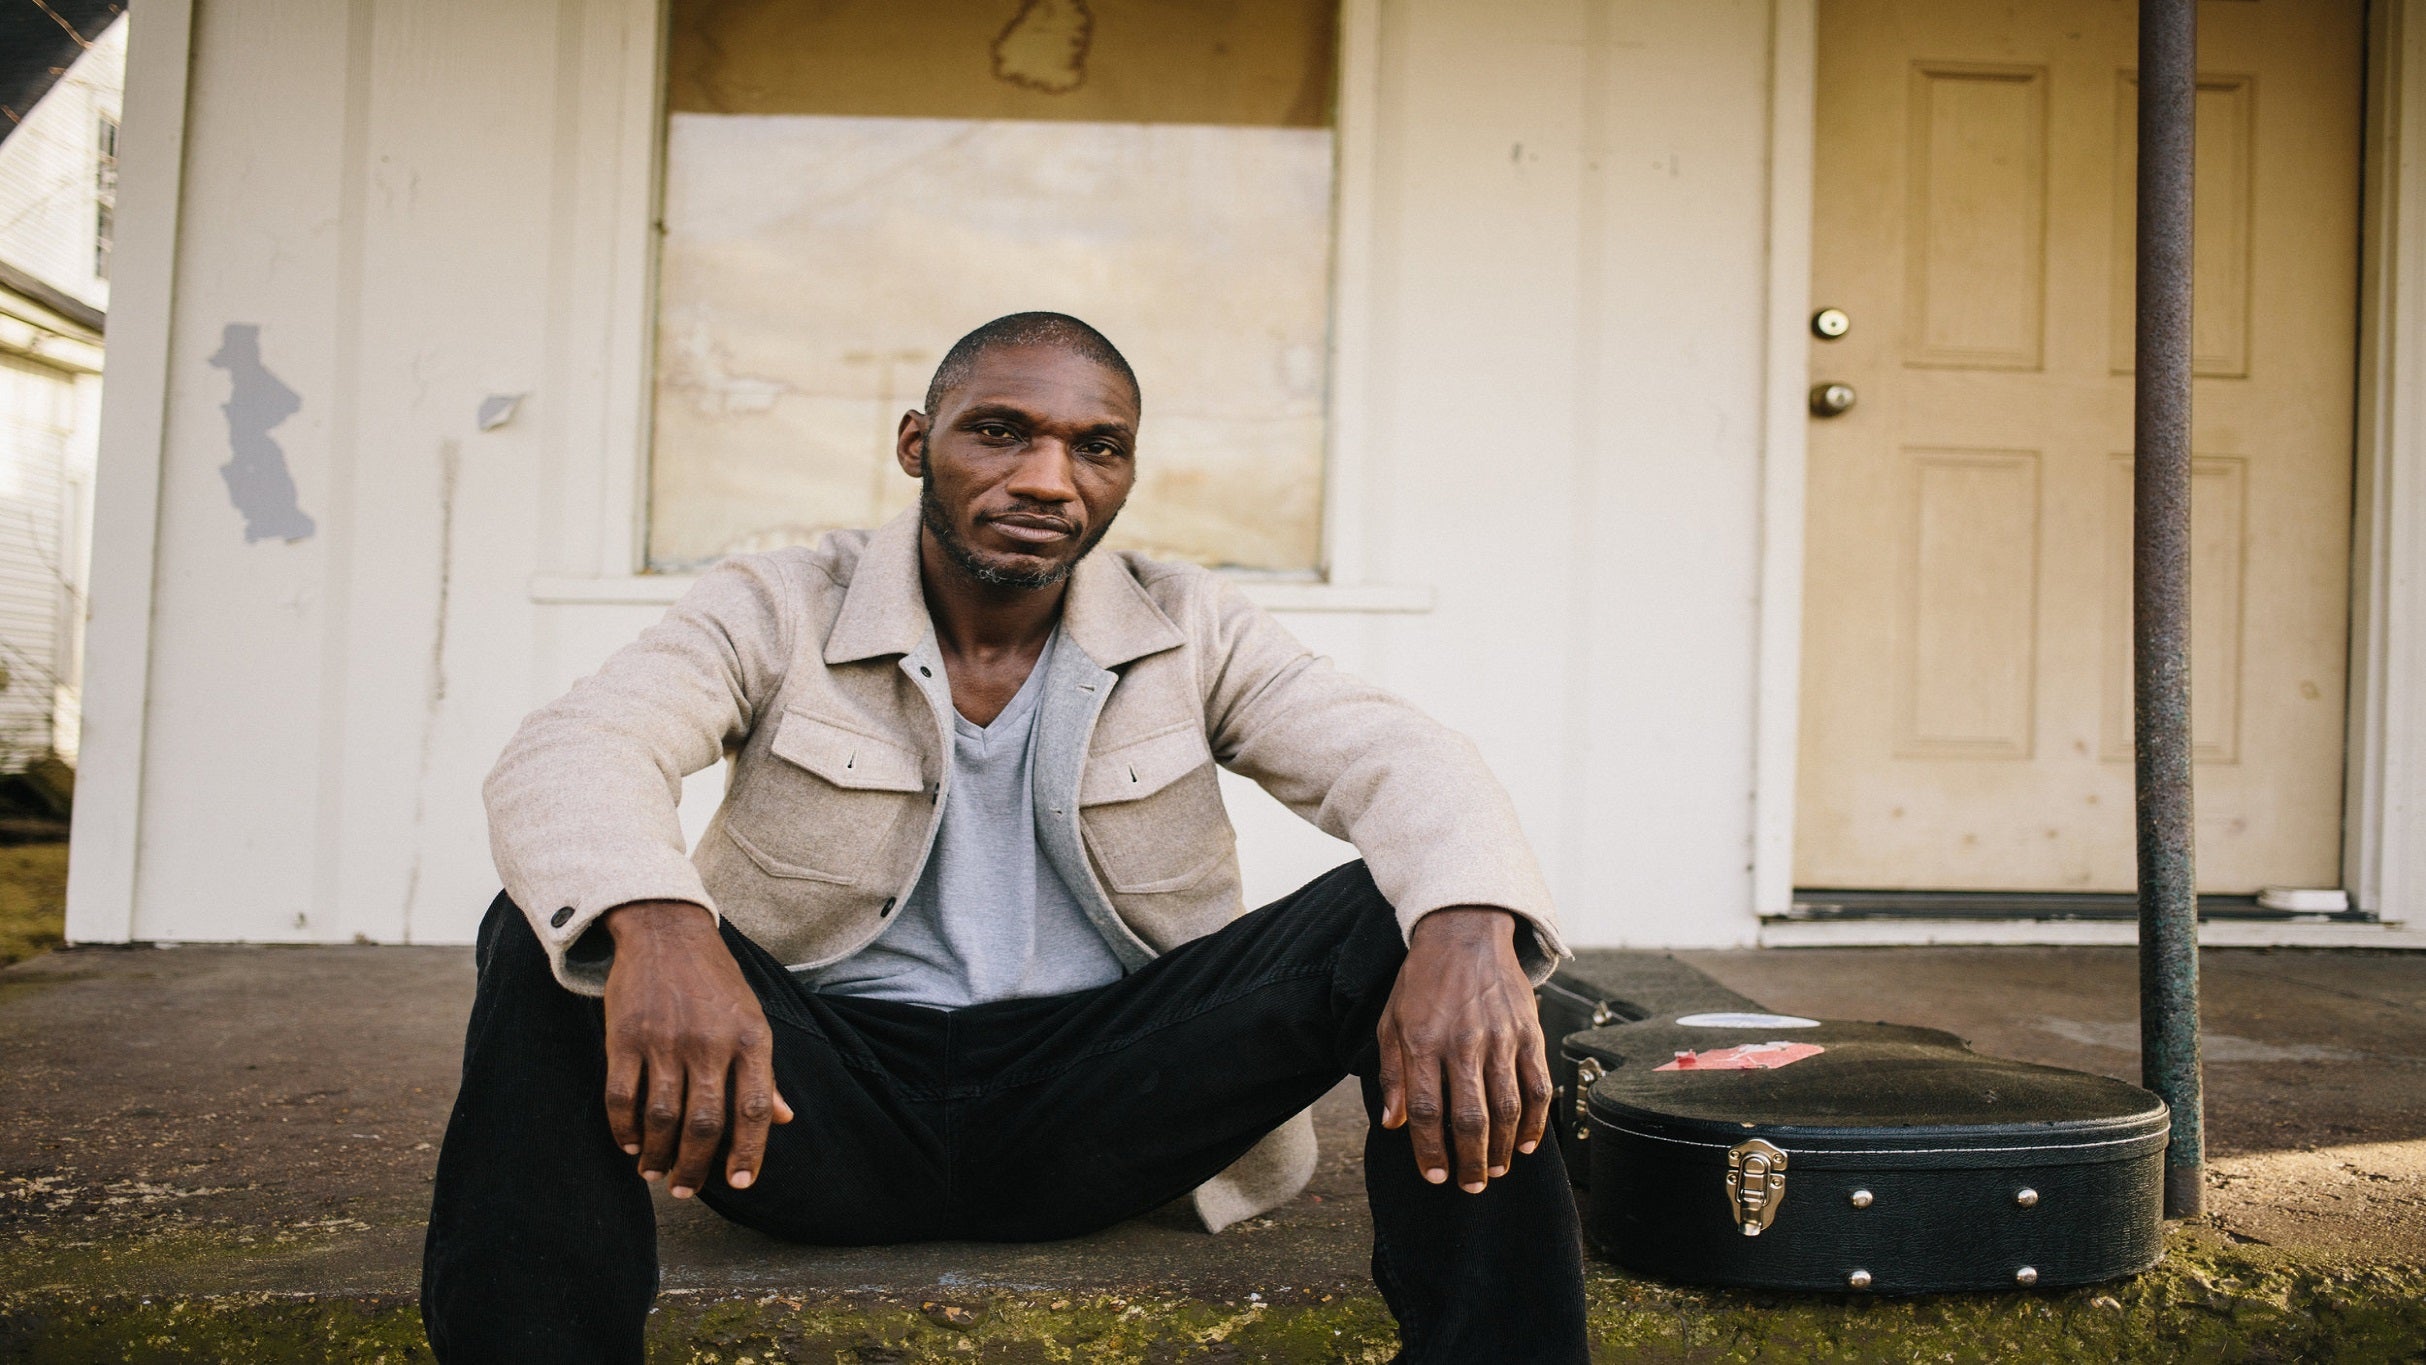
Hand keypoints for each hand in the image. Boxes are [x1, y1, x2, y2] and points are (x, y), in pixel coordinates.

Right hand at [601, 901, 793, 1197]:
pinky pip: (622, 1096)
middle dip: (695, 1167)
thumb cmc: (715, 982)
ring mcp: (665, 1039)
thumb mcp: (751, 1018)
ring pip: (662, 1117)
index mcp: (751, 1039)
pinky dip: (625, 1129)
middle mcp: (710, 1042)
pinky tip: (631, 1143)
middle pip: (705, 1123)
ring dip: (658, 1155)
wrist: (666, 930)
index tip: (740, 1183)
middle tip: (684, 1189)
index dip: (749, 1152)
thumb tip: (785, 1119)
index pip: (755, 1109)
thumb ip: (765, 1072)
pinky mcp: (624, 1036)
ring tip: (654, 1172)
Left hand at [1376, 907, 1549, 1192]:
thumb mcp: (1391, 1021)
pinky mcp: (1529, 1033)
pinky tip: (1525, 1144)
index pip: (1428, 1110)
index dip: (1430, 1150)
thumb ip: (1392, 1074)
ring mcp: (1501, 1038)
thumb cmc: (1422, 982)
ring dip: (1501, 1149)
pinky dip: (1535, 1122)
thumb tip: (1394, 1123)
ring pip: (1507, 1109)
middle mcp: (1463, 1042)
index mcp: (1423, 1041)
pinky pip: (1538, 1087)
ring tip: (1494, 1171)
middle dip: (1470, 1162)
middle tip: (1469, 1186)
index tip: (1435, 1176)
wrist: (1465, 934)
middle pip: (1470, 1118)